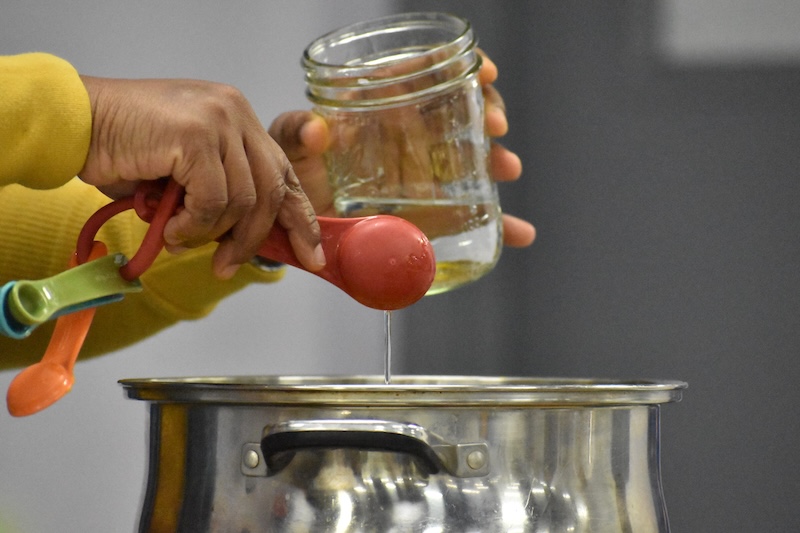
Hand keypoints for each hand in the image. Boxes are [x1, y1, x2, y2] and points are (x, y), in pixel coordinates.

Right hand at [77, 76, 324, 278]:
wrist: (75, 123)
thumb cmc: (124, 148)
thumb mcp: (185, 172)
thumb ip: (219, 191)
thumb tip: (244, 236)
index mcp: (238, 118)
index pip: (283, 172)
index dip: (300, 218)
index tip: (310, 255)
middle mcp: (235, 113)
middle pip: (272, 190)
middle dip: (255, 238)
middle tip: (229, 267)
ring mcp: (219, 121)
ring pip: (243, 201)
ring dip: (211, 234)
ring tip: (179, 237)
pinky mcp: (198, 136)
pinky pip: (213, 202)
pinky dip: (193, 226)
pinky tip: (170, 227)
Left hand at [269, 52, 534, 247]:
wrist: (296, 227)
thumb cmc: (293, 175)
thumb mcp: (288, 148)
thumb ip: (294, 132)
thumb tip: (315, 127)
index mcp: (381, 109)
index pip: (428, 75)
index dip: (461, 67)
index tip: (485, 72)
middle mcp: (408, 136)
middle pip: (460, 113)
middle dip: (488, 114)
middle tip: (497, 128)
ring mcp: (423, 174)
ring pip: (471, 159)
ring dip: (497, 160)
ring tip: (506, 170)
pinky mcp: (429, 212)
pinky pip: (469, 215)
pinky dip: (499, 224)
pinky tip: (519, 232)